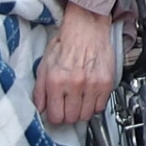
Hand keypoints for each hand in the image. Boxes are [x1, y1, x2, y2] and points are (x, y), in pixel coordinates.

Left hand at [35, 1, 116, 126]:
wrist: (86, 27)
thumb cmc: (65, 42)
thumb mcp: (44, 64)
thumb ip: (40, 89)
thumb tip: (39, 108)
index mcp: (56, 80)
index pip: (55, 116)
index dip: (55, 116)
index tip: (56, 112)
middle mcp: (74, 84)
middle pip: (72, 118)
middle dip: (68, 115)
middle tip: (67, 107)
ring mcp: (92, 84)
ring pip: (86, 115)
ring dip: (81, 111)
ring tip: (78, 102)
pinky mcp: (106, 82)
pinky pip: (101, 106)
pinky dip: (95, 105)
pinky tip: (89, 96)